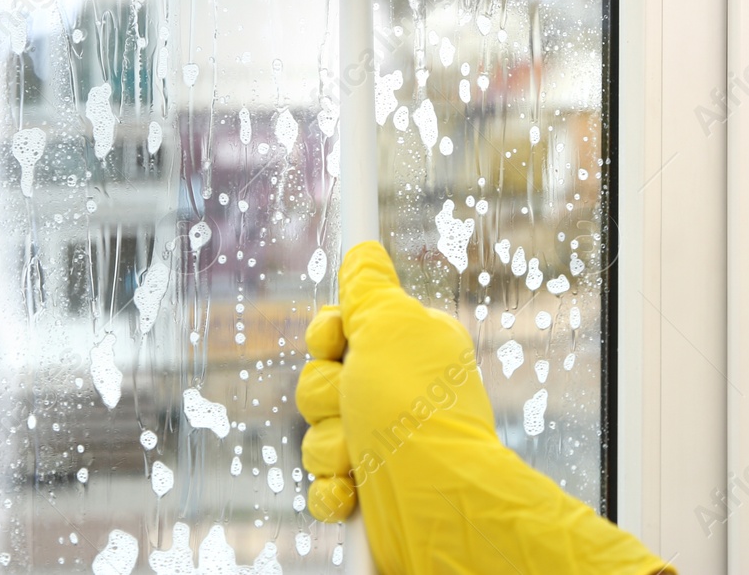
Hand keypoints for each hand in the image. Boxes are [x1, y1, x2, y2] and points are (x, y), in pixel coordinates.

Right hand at [297, 241, 671, 574]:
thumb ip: (369, 288)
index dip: (326, 336)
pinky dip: (332, 491)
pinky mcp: (367, 492)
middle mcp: (393, 393)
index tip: (334, 342)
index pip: (340, 329)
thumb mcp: (392, 324)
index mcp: (405, 348)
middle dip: (325, 396)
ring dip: (331, 445)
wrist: (432, 496)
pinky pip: (322, 484)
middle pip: (318, 380)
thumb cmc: (413, 405)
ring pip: (317, 433)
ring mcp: (380, 444)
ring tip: (362, 454)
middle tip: (357, 401)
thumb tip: (364, 252)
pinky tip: (352, 492)